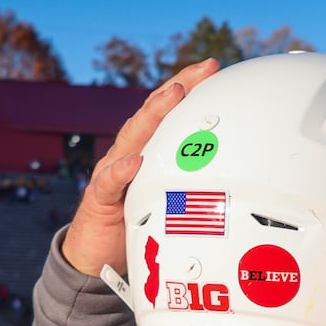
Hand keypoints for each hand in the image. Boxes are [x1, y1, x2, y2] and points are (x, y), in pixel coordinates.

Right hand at [62, 58, 220, 277]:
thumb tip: (230, 179)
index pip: (168, 114)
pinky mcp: (100, 198)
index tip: (214, 69)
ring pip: (134, 137)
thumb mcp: (169, 203)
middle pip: (153, 114)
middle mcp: (129, 155)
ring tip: (173, 95)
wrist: (95, 256)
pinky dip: (122, 171)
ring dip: (154, 115)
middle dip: (178, 88)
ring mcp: (112, 172)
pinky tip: (135, 162)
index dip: (189, 88)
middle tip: (202, 70)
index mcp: (147, 153)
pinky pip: (110, 181)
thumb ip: (190, 186)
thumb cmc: (135, 228)